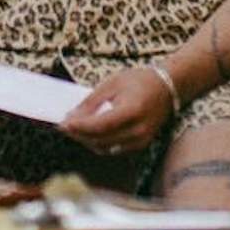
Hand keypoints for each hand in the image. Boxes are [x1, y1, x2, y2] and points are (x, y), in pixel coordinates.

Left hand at [58, 65, 174, 155]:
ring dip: (87, 141)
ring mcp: (141, 140)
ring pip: (106, 148)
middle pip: (101, 140)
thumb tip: (72, 117)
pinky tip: (88, 134)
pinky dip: (98, 143)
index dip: (79, 127)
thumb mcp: (111, 84)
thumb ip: (91, 102)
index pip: (100, 126)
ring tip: (73, 130)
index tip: (62, 123)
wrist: (167, 88)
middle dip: (79, 135)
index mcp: (132, 111)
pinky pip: (114, 149)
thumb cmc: (139, 81)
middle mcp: (138, 130)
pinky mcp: (140, 145)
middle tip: (63, 127)